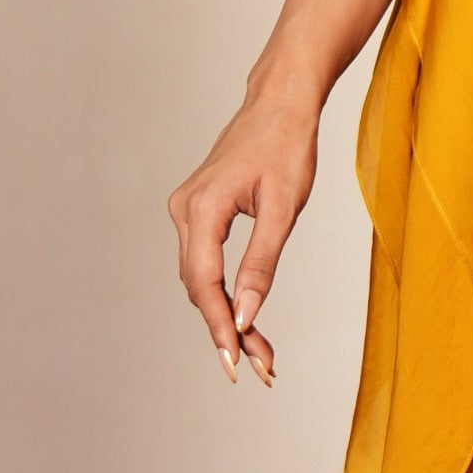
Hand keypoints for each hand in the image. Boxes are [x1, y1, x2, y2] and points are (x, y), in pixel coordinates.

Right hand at [167, 90, 320, 387]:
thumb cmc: (287, 146)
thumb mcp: (284, 208)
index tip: (237, 363)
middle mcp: (185, 210)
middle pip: (199, 287)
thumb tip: (249, 316)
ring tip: (260, 354)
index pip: (204, 282)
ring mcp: (188, 210)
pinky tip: (245, 318)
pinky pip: (205, 263)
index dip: (220, 326)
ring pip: (200, 279)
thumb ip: (262, 264)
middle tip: (262, 368)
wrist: (281, 103)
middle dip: (228, 330)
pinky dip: (225, 292)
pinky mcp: (199, 212)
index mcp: (202, 207)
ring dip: (226, 315)